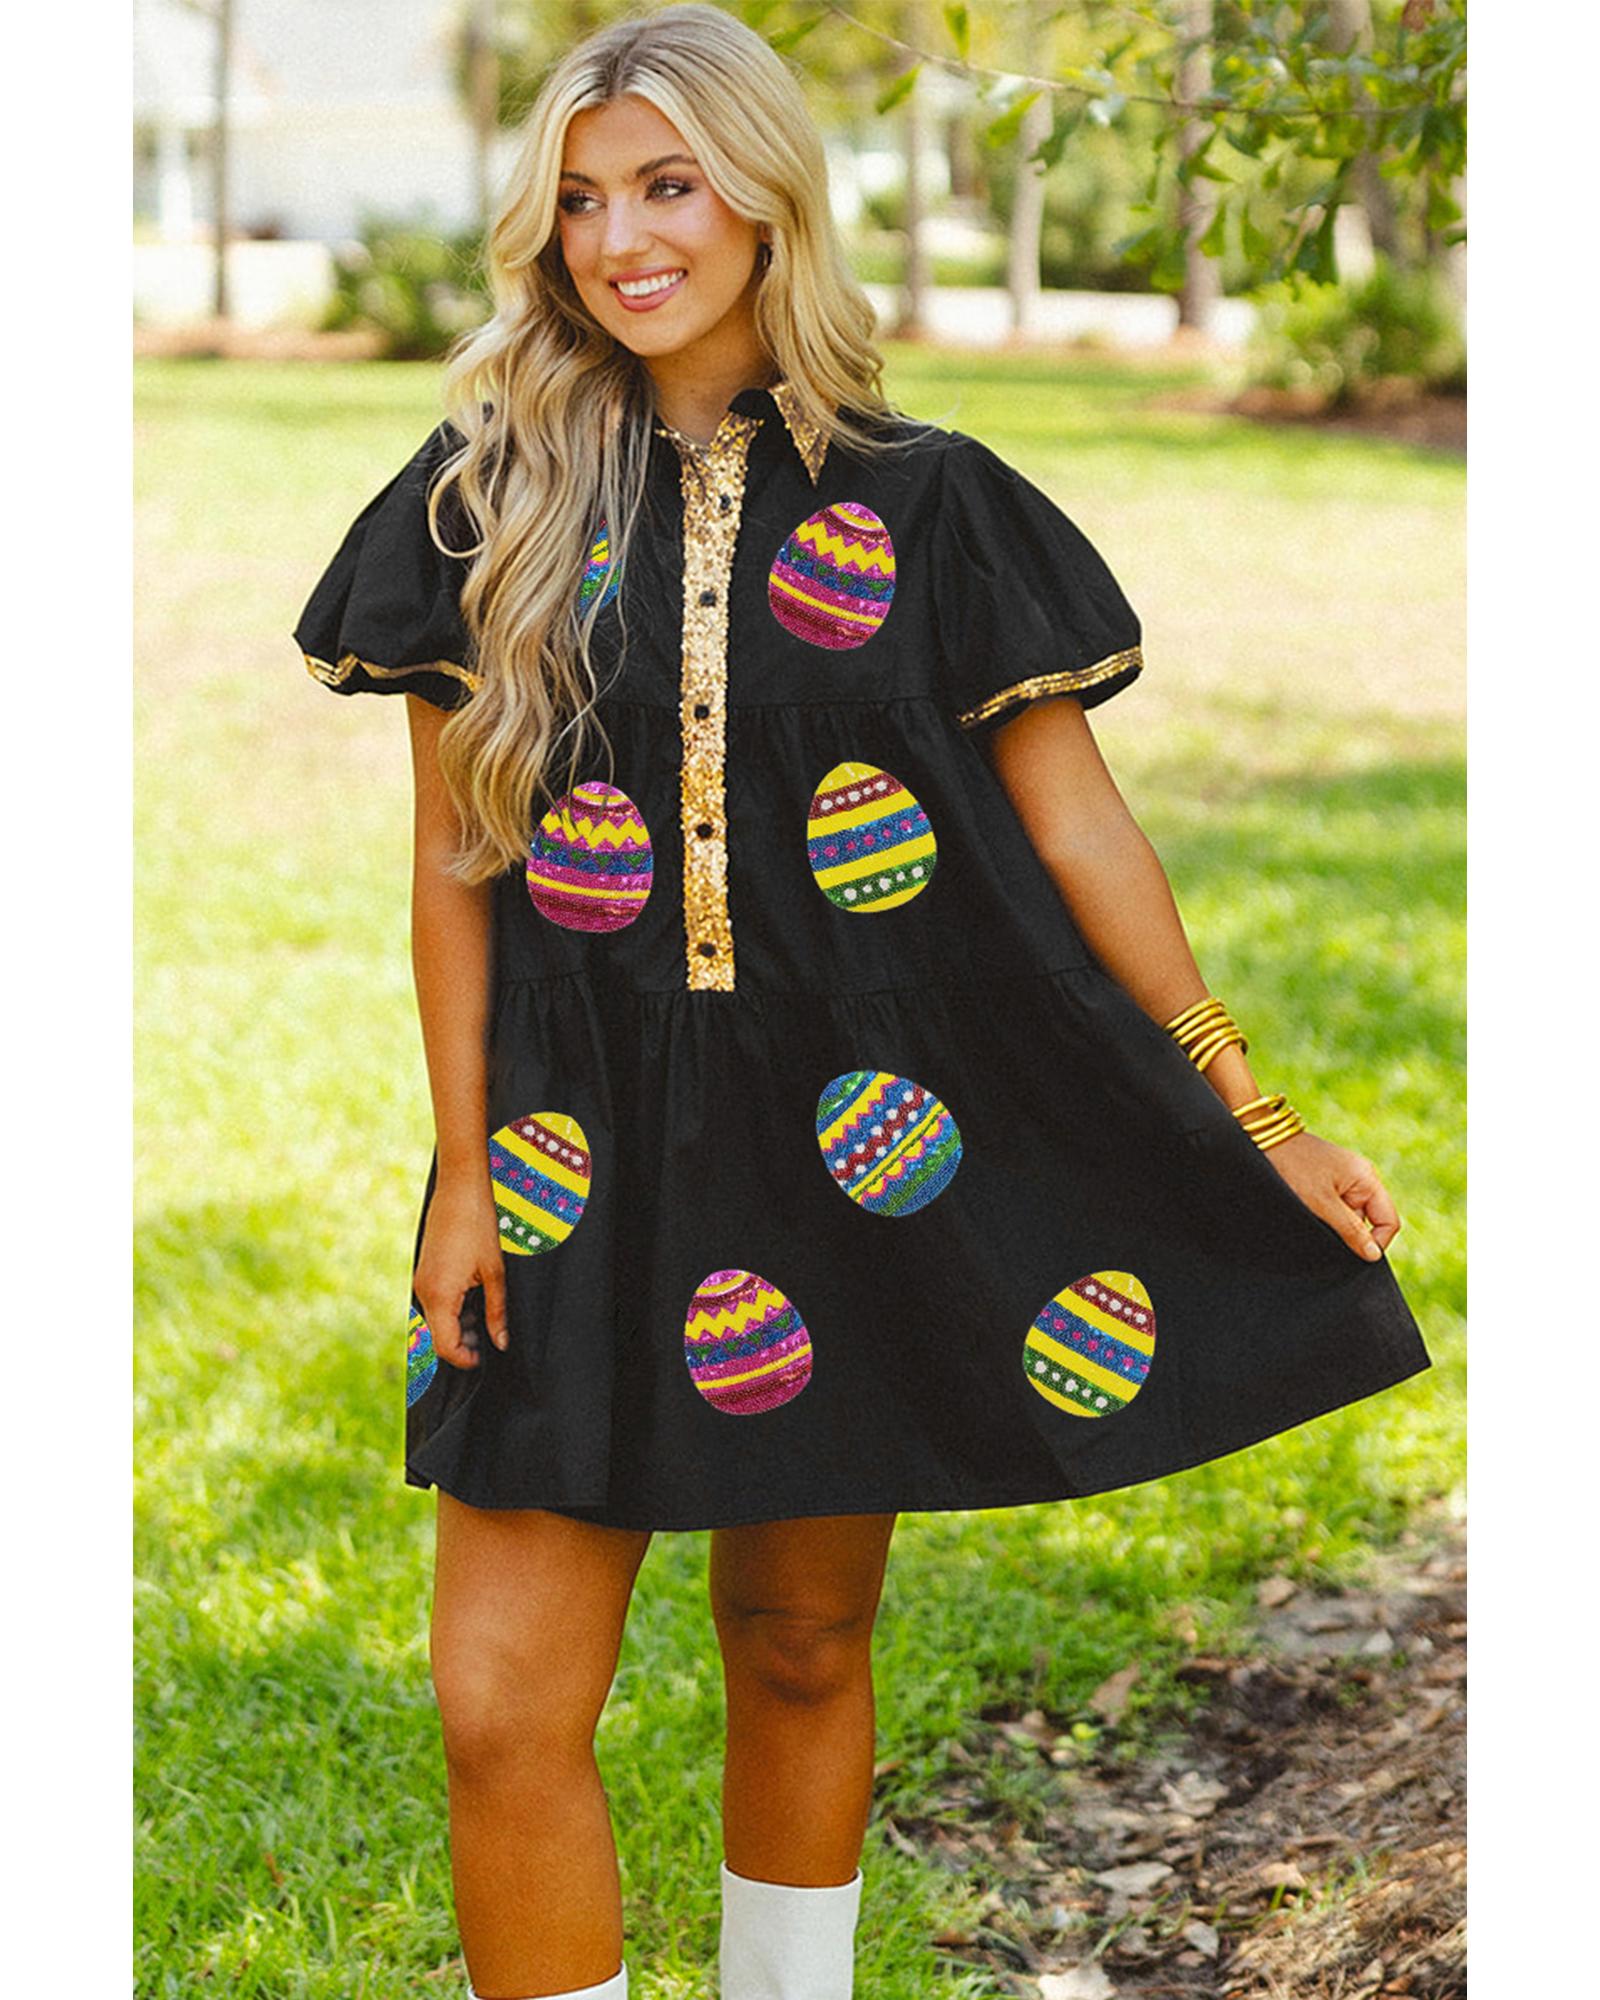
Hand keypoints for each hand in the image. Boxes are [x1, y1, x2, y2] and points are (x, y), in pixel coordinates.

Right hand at [413, 1175, 508, 1368]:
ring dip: (461, 1324)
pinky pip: (436, 1301)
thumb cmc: (479, 1225)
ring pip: (438, 1319)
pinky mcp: (425, 1270)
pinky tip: (476, 1294)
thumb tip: (501, 1343)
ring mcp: (421, 1280)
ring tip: (488, 1311)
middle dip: (465, 1343)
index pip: (446, 1348)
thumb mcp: (495, 1273)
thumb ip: (497, 1313)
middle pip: (439, 1336)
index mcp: (439, 1296)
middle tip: (492, 1334)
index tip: (486, 1358)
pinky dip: (454, 1308)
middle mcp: (423, 1292)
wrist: (460, 1187)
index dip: (466, 1359)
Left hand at [1263, 1130, 1401, 1261]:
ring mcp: (1342, 1182)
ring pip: (1348, 1219)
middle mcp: (1359, 1179)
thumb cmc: (1292, 1166)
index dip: (1376, 1243)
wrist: (1261, 1141)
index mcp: (1367, 1179)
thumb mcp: (1322, 1203)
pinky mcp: (1325, 1185)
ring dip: (1333, 1227)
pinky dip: (1323, 1218)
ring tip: (1312, 1220)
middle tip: (1325, 1233)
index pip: (1389, 1221)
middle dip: (1350, 1234)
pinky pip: (1333, 1210)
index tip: (1354, 1255)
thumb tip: (1374, 1255)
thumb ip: (1351, 1229)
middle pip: (1368, 1222)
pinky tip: (1306, 1215)